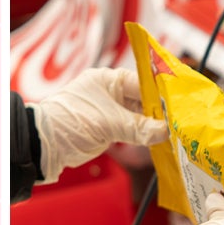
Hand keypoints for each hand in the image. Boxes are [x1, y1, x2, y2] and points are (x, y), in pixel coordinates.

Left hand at [32, 67, 167, 181]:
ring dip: (152, 125)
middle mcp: (109, 91)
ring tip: (173, 133)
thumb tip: (165, 131)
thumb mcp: (108, 124)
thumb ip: (139, 127)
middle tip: (180, 123)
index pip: (143, 82)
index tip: (180, 107)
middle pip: (143, 99)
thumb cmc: (69, 123)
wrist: (44, 145)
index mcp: (107, 79)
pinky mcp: (107, 126)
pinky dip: (143, 134)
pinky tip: (158, 140)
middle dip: (159, 112)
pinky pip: (131, 127)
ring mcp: (108, 109)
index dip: (161, 95)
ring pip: (138, 115)